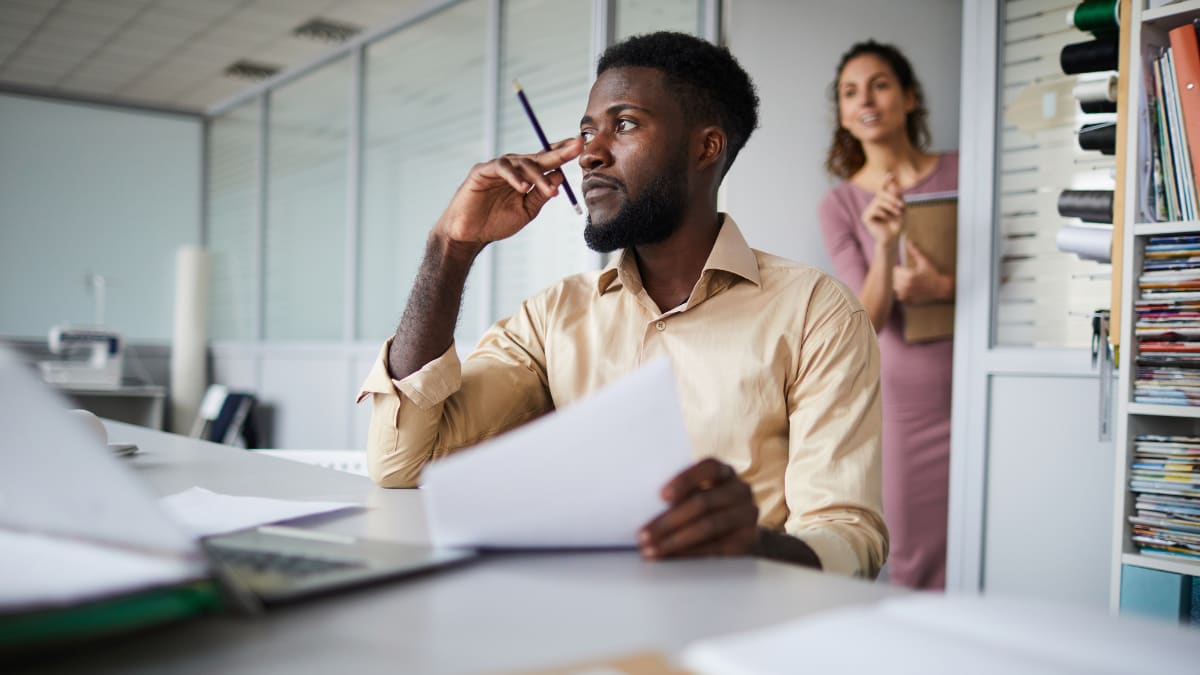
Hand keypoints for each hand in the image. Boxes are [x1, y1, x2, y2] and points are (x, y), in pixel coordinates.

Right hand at [434, 137, 583, 247]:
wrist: (469, 236)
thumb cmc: (496, 223)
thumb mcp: (526, 211)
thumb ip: (541, 195)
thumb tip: (560, 177)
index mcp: (525, 177)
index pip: (546, 161)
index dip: (562, 153)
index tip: (581, 146)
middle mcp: (513, 168)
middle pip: (538, 156)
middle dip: (559, 152)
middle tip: (576, 148)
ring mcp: (497, 168)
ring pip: (522, 162)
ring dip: (538, 176)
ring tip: (549, 192)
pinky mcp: (481, 171)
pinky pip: (501, 168)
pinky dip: (514, 177)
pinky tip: (523, 188)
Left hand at [638, 458, 758, 558]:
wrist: (742, 533)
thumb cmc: (708, 509)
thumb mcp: (698, 494)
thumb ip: (679, 496)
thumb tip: (640, 507)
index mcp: (725, 472)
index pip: (709, 467)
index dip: (685, 480)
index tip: (661, 496)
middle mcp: (740, 490)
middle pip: (703, 502)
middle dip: (668, 521)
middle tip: (643, 536)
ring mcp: (747, 515)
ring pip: (708, 527)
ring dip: (675, 541)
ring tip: (651, 551)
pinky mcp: (748, 540)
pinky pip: (716, 548)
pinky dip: (690, 554)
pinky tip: (671, 558)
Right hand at [861, 173, 903, 247]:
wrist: (892, 239)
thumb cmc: (897, 224)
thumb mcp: (902, 209)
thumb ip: (898, 198)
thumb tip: (894, 186)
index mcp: (882, 202)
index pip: (882, 189)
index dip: (885, 181)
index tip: (891, 175)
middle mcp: (874, 204)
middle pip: (881, 193)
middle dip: (892, 197)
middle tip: (902, 205)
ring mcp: (868, 210)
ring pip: (878, 201)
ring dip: (891, 206)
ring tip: (897, 213)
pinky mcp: (865, 217)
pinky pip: (874, 209)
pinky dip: (883, 213)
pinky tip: (886, 218)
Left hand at [893, 239, 953, 303]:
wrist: (940, 288)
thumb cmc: (932, 274)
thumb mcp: (924, 261)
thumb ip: (915, 252)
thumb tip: (908, 241)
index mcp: (910, 276)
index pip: (895, 271)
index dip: (899, 269)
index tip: (904, 269)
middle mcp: (907, 285)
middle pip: (894, 279)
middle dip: (898, 276)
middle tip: (906, 275)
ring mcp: (907, 294)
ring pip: (895, 287)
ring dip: (898, 284)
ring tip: (906, 281)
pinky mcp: (908, 300)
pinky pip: (898, 295)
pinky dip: (901, 292)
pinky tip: (908, 289)